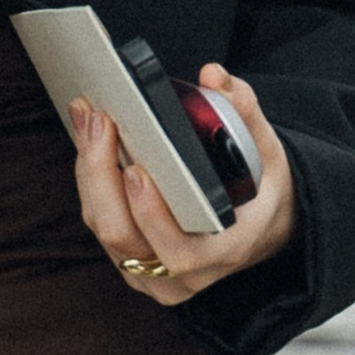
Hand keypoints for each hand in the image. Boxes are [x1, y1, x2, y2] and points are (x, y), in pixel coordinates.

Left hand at [68, 64, 297, 304]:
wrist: (262, 227)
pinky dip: (91, 184)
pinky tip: (89, 143)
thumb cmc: (261, 188)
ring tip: (87, 121)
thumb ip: (244, 110)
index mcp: (227, 251)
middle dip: (103, 176)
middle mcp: (187, 276)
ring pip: (106, 232)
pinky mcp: (134, 268)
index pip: (181, 250)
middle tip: (99, 122)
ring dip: (90, 174)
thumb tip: (212, 76)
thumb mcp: (267, 150)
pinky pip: (102, 229)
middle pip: (126, 238)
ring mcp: (157, 278)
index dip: (152, 215)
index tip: (135, 168)